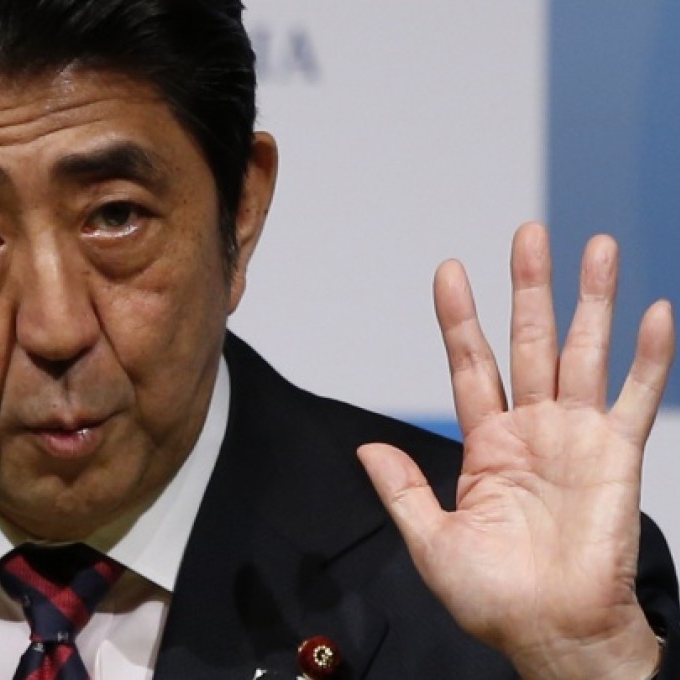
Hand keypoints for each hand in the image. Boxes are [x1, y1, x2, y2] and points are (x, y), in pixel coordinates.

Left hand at [358, 222, 674, 678]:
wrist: (550, 632)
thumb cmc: (494, 597)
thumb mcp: (431, 541)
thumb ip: (403, 490)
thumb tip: (366, 447)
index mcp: (486, 445)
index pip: (471, 364)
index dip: (460, 319)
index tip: (449, 271)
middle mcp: (533, 429)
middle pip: (529, 341)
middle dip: (529, 288)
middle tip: (527, 234)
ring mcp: (577, 436)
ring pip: (583, 352)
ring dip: (591, 301)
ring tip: (595, 245)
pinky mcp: (618, 455)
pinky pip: (637, 397)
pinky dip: (649, 355)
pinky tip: (653, 312)